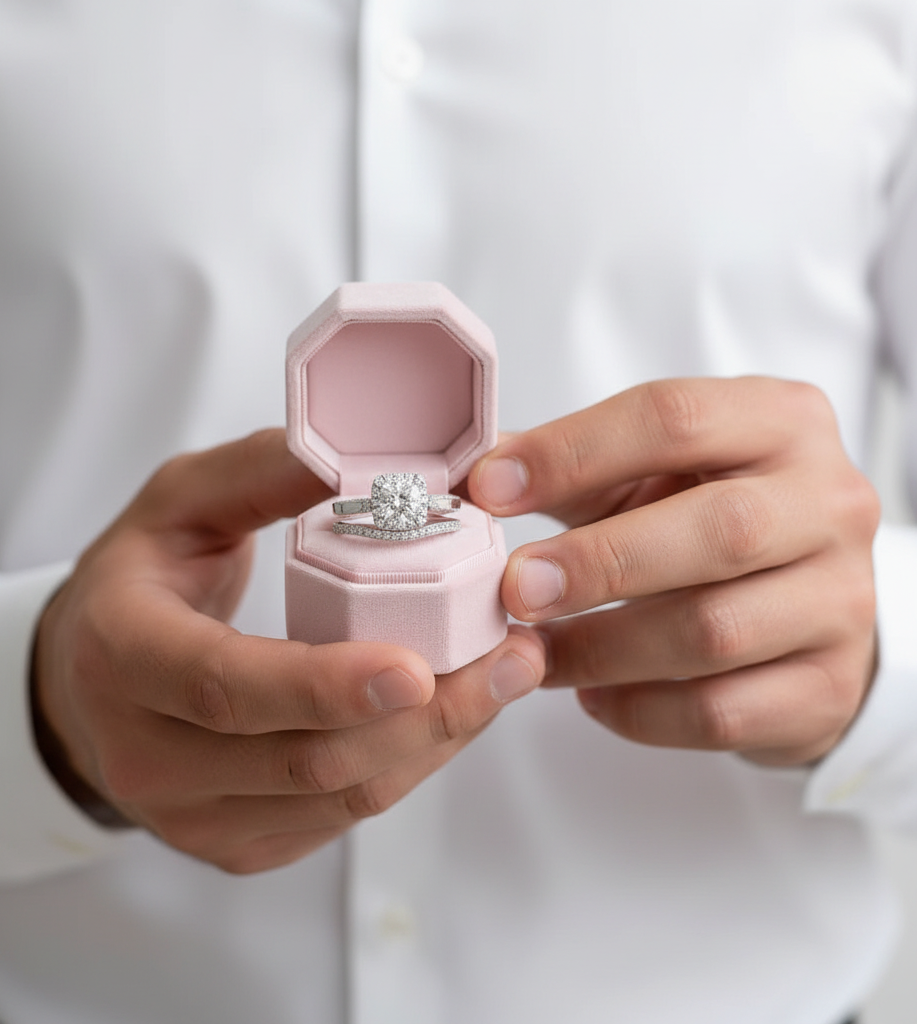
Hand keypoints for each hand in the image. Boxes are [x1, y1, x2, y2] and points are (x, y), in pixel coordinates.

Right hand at [33, 429, 544, 872]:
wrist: (84, 682)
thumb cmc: (138, 580)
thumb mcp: (181, 501)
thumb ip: (264, 473)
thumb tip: (364, 454)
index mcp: (122, 654)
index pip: (225, 685)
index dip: (323, 684)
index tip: (418, 666)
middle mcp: (145, 755)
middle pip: (305, 759)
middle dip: (426, 715)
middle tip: (510, 655)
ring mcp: (191, 816)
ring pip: (338, 797)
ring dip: (436, 741)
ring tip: (503, 677)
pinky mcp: (234, 844)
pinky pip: (340, 819)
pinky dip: (409, 766)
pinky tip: (449, 713)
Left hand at [467, 378, 879, 766]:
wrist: (807, 603)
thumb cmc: (705, 521)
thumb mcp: (649, 474)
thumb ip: (570, 467)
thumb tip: (466, 477)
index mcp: (779, 422)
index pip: (673, 418)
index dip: (571, 451)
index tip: (488, 488)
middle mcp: (827, 502)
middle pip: (718, 528)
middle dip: (599, 561)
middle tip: (513, 588)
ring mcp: (840, 600)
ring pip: (715, 632)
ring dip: (602, 648)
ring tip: (534, 653)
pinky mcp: (829, 687)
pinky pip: (722, 713)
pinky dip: (639, 711)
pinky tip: (591, 697)